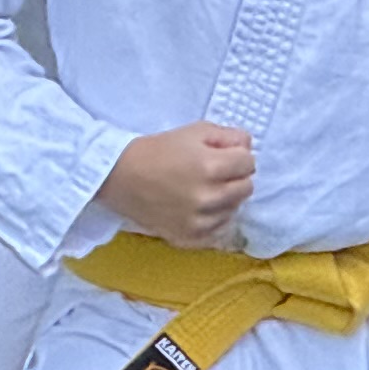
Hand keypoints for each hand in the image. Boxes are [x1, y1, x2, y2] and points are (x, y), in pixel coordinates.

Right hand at [102, 121, 256, 246]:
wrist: (120, 177)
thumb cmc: (158, 150)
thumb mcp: (194, 131)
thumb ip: (229, 136)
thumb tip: (249, 147)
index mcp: (211, 167)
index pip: (249, 163)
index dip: (237, 156)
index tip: (221, 155)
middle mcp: (208, 197)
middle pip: (247, 188)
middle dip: (234, 177)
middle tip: (212, 172)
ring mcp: (199, 222)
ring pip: (234, 209)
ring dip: (225, 198)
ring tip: (201, 189)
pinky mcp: (190, 238)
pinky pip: (219, 230)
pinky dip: (213, 218)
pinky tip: (197, 207)